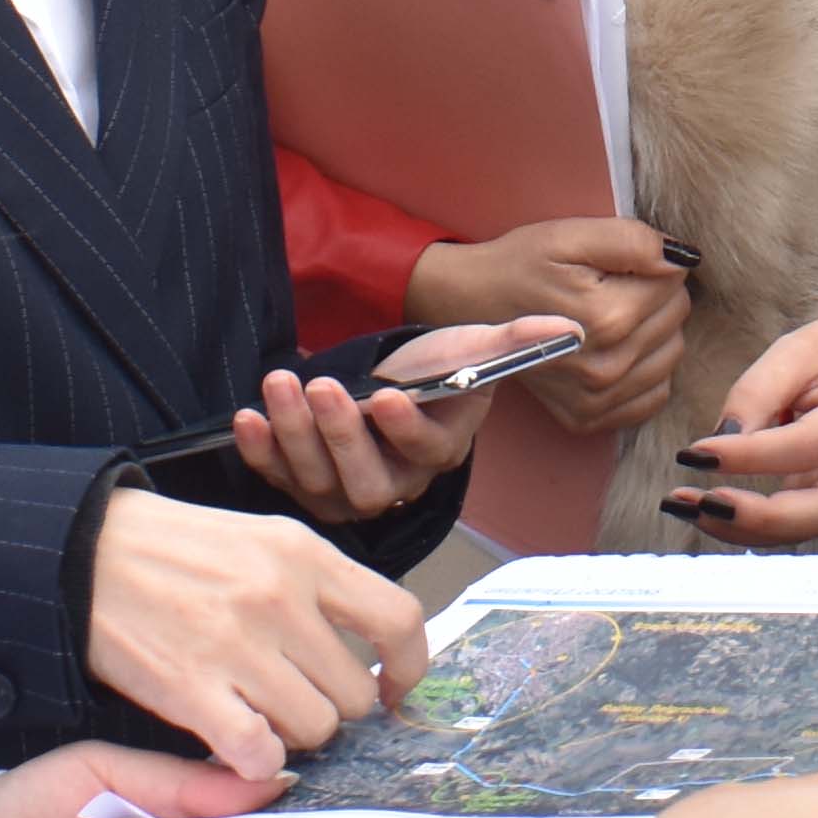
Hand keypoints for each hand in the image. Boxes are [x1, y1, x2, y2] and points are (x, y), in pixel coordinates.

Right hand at [82, 492, 429, 785]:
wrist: (83, 549)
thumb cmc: (175, 549)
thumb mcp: (261, 540)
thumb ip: (318, 588)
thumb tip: (369, 652)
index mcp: (305, 555)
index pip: (399, 619)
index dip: (408, 667)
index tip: (392, 688)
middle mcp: (281, 599)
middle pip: (353, 694)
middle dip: (334, 711)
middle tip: (302, 705)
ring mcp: (239, 646)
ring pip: (313, 730)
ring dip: (294, 739)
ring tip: (264, 719)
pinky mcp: (193, 689)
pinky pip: (258, 755)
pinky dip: (255, 763)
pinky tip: (238, 745)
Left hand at [229, 317, 569, 524]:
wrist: (393, 375)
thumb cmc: (434, 366)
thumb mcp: (475, 345)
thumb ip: (517, 340)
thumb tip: (568, 330)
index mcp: (439, 452)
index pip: (425, 452)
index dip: (404, 429)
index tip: (385, 394)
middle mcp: (395, 482)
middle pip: (367, 481)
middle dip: (338, 435)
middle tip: (321, 386)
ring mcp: (347, 488)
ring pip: (320, 481)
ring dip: (295, 435)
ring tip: (279, 384)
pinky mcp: (306, 481)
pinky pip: (280, 476)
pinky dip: (260, 451)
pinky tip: (248, 418)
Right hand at [407, 219, 693, 434]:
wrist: (471, 306)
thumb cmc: (521, 264)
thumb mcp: (571, 235)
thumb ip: (633, 242)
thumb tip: (683, 259)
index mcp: (608, 318)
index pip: (675, 284)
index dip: (651, 265)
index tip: (615, 264)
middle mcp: (607, 367)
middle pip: (676, 319)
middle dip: (653, 296)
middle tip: (608, 286)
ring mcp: (597, 400)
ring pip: (671, 355)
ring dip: (652, 332)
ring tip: (609, 316)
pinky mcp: (588, 418)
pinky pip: (653, 394)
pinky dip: (643, 371)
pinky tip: (613, 350)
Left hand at [667, 313, 817, 543]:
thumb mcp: (797, 349)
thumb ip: (758, 391)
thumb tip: (721, 443)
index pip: (809, 445)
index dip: (751, 457)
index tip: (696, 454)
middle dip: (759, 519)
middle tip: (700, 505)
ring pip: (811, 528)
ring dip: (745, 528)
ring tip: (688, 506)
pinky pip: (800, 522)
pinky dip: (753, 524)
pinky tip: (710, 509)